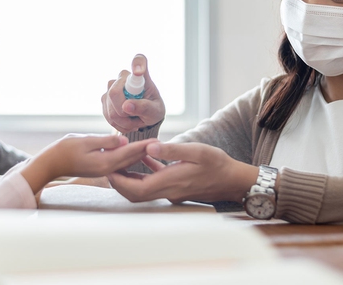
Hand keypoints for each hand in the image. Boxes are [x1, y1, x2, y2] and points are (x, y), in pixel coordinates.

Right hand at [21, 134, 157, 193]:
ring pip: (126, 162)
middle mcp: (107, 169)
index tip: (157, 140)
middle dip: (145, 151)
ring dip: (138, 154)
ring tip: (151, 147)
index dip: (143, 145)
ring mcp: (104, 171)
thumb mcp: (85, 141)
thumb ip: (106, 141)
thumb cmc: (64, 150)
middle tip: (161, 143)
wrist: (50, 164)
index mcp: (105, 163)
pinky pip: (119, 163)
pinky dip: (128, 157)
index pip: (129, 153)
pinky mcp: (100, 169)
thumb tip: (124, 140)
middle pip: (131, 159)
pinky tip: (133, 153)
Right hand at [102, 54, 165, 132]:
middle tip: (138, 119)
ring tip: (135, 122)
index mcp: (142, 76)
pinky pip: (107, 114)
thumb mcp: (155, 111)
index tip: (139, 72)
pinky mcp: (105, 98)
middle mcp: (124, 77)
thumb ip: (144, 107)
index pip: (139, 60)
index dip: (137, 63)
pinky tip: (127, 123)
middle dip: (123, 111)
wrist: (145, 119)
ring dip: (123, 121)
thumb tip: (126, 106)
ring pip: (109, 106)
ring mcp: (112, 87)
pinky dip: (117, 124)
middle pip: (114, 92)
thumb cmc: (153, 110)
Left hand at [107, 142, 258, 203]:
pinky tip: (145, 159)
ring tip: (120, 162)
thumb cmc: (217, 163)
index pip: (136, 189)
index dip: (119, 182)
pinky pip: (155, 183)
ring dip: (130, 179)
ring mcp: (172, 191)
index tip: (108, 169)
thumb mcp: (196, 151)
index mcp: (170, 182)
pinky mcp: (176, 187)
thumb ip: (171, 150)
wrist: (233, 179)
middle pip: (135, 194)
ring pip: (143, 190)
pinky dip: (145, 174)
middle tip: (109, 166)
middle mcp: (168, 191)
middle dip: (119, 182)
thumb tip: (148, 148)